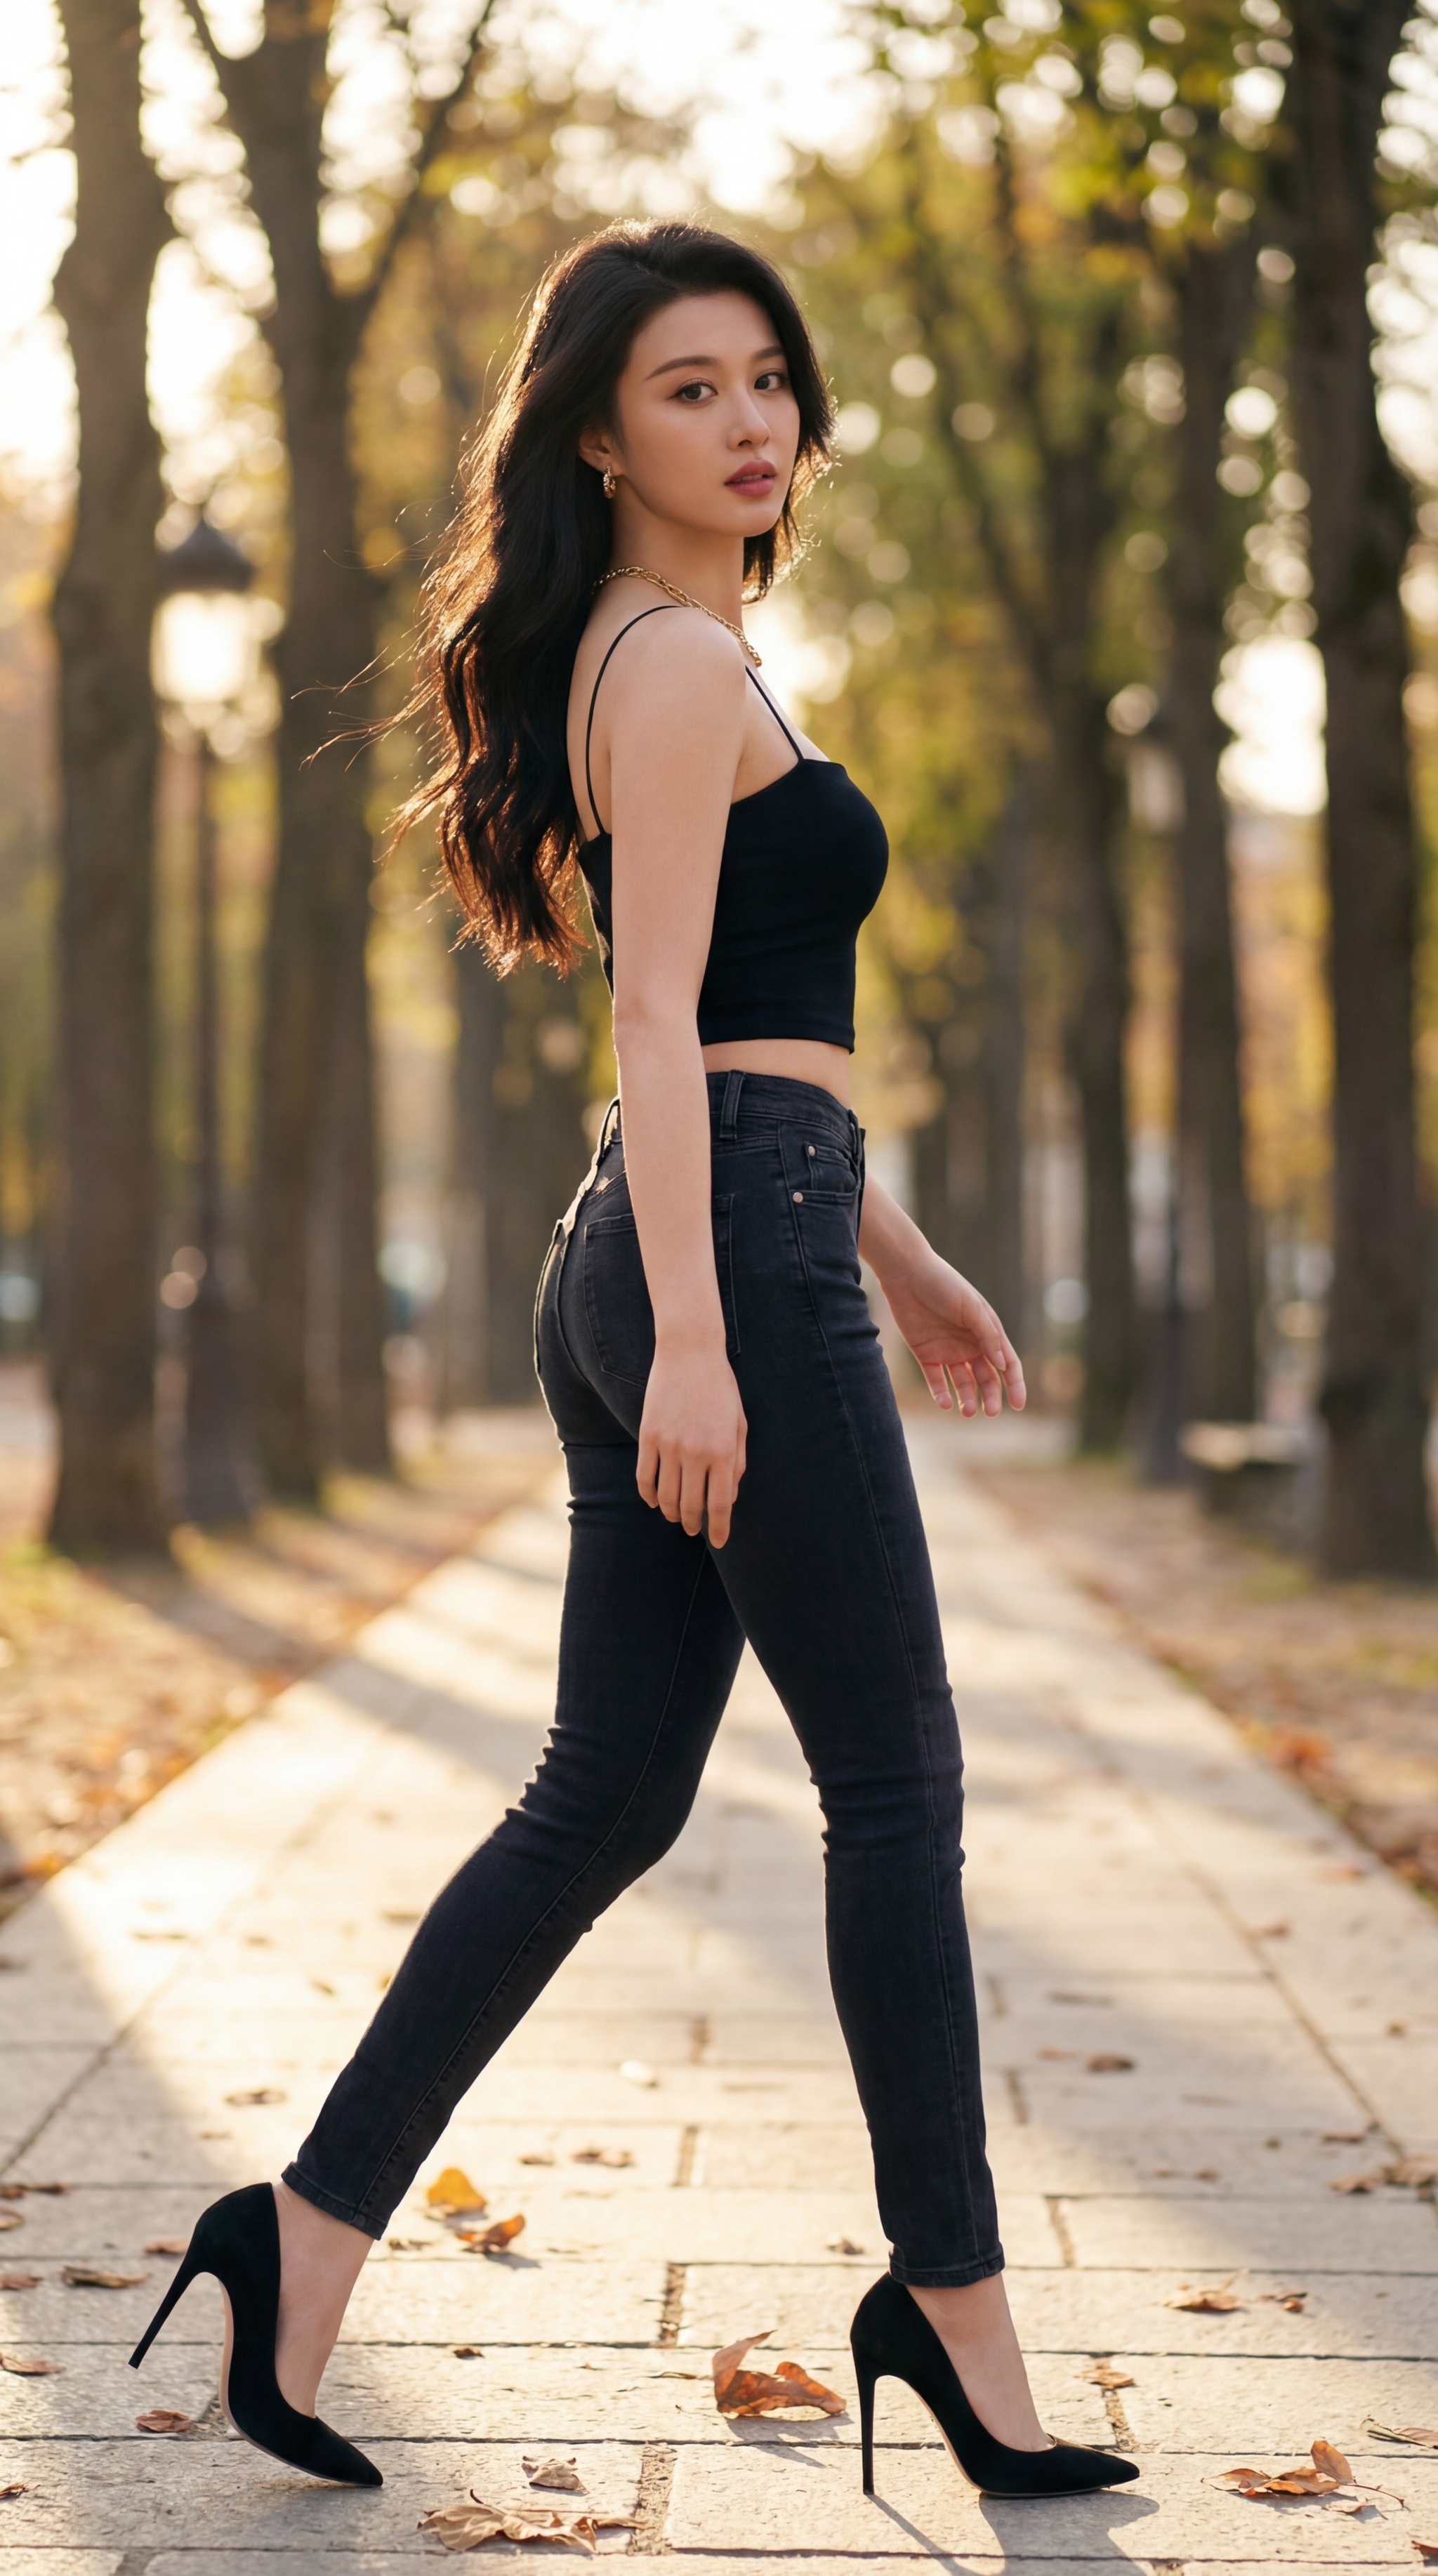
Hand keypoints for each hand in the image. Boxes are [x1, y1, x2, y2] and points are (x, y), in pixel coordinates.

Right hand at [636, 1337, 747, 1545]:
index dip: (719, 1528)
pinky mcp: (648, 1436)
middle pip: (690, 1505)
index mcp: (723, 1451)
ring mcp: (669, 1445)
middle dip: (694, 1524)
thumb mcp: (739, 1423)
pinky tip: (655, 1501)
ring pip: (666, 1496)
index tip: (718, 1542)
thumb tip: (729, 1498)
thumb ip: (737, 1462)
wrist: (690, 1352)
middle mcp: (696, 1452)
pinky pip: (645, 1478)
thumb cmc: (721, 1388)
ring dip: (671, 1513)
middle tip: (695, 1529)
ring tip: (676, 1517)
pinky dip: (649, 1495)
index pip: (720, 1504)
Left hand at [881, 1251, 1025, 1417]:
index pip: (1007, 1363)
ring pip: (963, 1383)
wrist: (907, 1274)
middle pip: (986, 1378)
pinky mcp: (926, 1355)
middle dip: (991, 1397)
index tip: (1018, 1404)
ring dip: (967, 1398)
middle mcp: (970, 1345)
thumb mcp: (970, 1306)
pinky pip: (936, 1380)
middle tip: (991, 1413)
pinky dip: (941, 1394)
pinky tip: (945, 1404)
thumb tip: (1002, 1364)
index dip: (1014, 1384)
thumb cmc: (944, 1284)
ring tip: (967, 1412)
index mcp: (987, 1332)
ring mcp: (948, 1351)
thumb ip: (987, 1334)